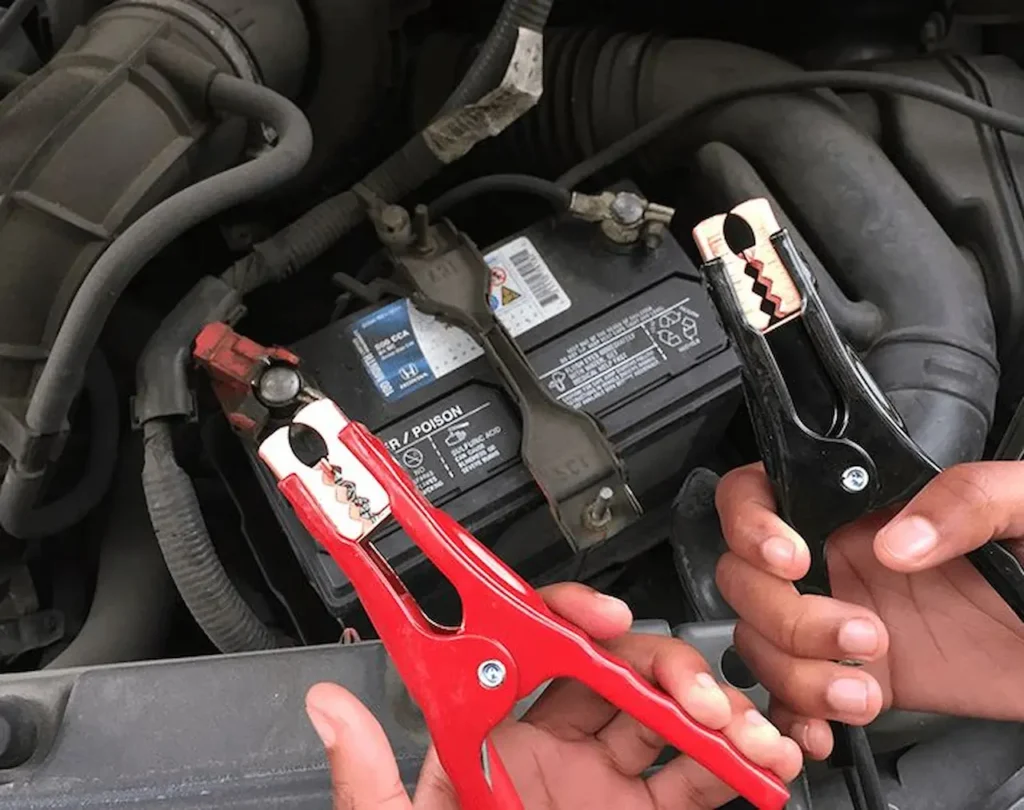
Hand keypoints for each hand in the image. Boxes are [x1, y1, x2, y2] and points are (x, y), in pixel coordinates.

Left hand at [304, 583, 801, 808]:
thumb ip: (373, 782)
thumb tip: (329, 710)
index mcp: (497, 744)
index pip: (538, 657)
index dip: (574, 624)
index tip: (602, 620)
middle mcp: (558, 755)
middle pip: (619, 676)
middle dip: (663, 667)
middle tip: (691, 689)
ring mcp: (609, 789)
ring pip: (670, 723)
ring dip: (713, 713)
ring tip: (744, 729)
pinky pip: (700, 783)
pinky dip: (737, 766)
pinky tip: (760, 760)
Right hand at [715, 462, 1023, 760]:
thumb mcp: (1023, 507)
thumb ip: (965, 501)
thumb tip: (897, 540)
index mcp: (860, 506)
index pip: (759, 495)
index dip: (751, 525)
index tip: (792, 558)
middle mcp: (836, 559)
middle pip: (746, 579)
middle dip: (786, 617)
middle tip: (859, 632)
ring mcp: (838, 621)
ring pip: (761, 642)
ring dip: (796, 675)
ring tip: (861, 690)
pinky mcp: (857, 678)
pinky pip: (792, 698)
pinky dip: (795, 719)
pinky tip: (827, 727)